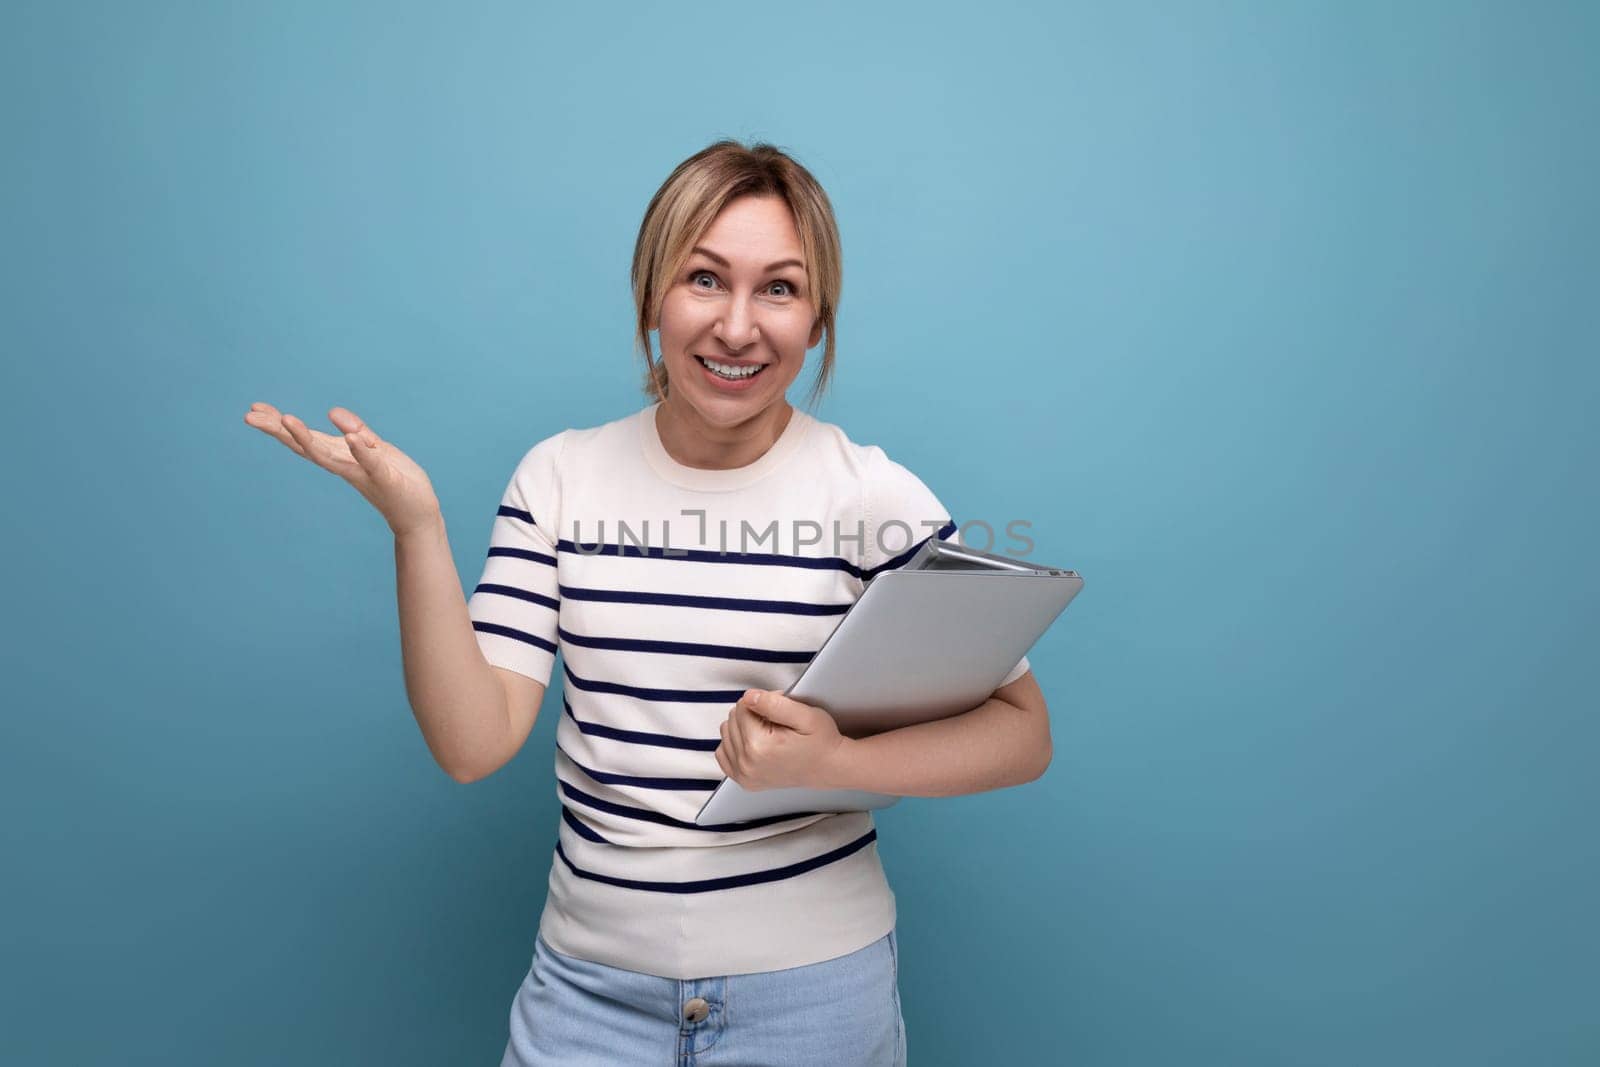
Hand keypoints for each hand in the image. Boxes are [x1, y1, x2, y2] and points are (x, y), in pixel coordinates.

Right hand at [243, 403, 441, 536]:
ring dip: (306, 439)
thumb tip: (331, 412)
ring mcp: (362, 473)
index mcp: (341, 456)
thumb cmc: (397, 481)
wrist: (418, 513)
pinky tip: (351, 438)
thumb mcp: (375, 448)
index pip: (305, 439)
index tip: (253, 409)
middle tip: (249, 416)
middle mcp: (344, 466)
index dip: (279, 424)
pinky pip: (371, 464)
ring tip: (286, 419)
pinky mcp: (386, 479)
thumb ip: (356, 430)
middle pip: (305, 446)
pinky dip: (362, 451)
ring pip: (328, 457)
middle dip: (277, 431)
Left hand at [715, 690, 846, 791]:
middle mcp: (747, 764)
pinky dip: (735, 743)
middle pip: (732, 718)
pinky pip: (723, 752)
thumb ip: (774, 704)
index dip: (762, 700)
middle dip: (753, 713)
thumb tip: (749, 697)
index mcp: (760, 746)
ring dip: (743, 727)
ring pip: (726, 732)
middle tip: (777, 721)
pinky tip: (755, 743)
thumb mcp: (806, 715)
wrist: (829, 768)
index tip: (780, 708)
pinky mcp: (743, 780)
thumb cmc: (821, 741)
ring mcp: (744, 775)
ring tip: (768, 732)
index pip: (742, 705)